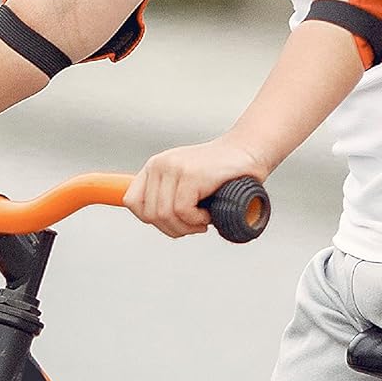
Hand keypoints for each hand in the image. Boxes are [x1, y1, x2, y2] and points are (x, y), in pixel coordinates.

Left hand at [124, 136, 266, 238]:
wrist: (248, 151)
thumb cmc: (220, 174)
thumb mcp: (185, 181)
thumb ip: (167, 195)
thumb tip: (152, 219)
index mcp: (155, 166)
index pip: (133, 202)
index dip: (152, 219)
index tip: (175, 221)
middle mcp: (160, 164)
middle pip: (150, 215)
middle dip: (173, 228)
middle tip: (195, 225)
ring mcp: (174, 168)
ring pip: (165, 216)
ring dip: (186, 227)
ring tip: (203, 220)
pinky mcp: (191, 175)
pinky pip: (182, 211)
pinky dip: (197, 221)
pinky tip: (209, 214)